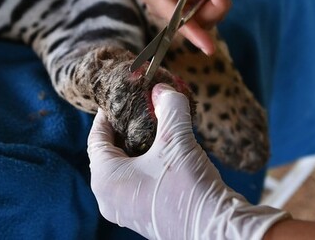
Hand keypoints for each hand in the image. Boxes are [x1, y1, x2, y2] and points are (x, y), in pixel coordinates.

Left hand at [88, 83, 286, 239]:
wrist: (217, 231)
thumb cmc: (189, 189)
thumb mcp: (176, 141)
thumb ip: (168, 108)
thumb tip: (162, 88)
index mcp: (104, 178)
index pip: (97, 136)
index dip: (110, 112)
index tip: (124, 95)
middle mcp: (108, 197)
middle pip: (110, 150)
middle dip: (128, 127)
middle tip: (144, 107)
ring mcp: (125, 208)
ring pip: (125, 166)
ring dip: (139, 145)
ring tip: (158, 125)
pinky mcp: (143, 214)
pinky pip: (137, 180)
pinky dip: (147, 163)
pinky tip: (167, 150)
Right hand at [140, 0, 230, 54]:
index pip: (174, 17)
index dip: (192, 32)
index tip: (209, 48)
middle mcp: (163, 6)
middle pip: (192, 22)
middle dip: (213, 7)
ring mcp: (177, 9)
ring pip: (203, 20)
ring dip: (218, 3)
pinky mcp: (189, 7)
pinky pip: (208, 13)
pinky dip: (219, 0)